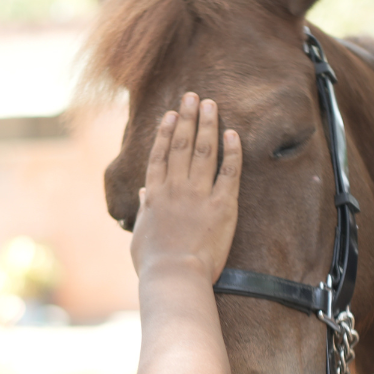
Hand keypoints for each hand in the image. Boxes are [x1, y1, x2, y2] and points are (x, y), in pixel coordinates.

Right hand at [131, 93, 241, 283]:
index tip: (171, 114)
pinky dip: (231, 152)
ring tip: (210, 104)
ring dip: (207, 125)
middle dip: (187, 118)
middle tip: (193, 96)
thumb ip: (144, 210)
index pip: (159, 156)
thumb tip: (145, 191)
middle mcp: (175, 189)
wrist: (175, 276)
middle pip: (181, 145)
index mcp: (155, 196)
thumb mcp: (140, 235)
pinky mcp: (222, 206)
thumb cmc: (154, 263)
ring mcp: (198, 195)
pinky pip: (228, 173)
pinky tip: (232, 133)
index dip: (165, 132)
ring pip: (203, 152)